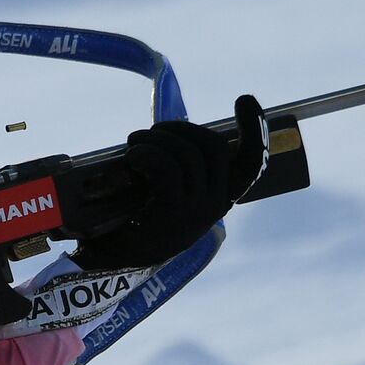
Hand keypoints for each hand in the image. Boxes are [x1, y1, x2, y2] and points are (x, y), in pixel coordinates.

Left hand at [72, 94, 268, 270]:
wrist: (109, 264)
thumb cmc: (134, 222)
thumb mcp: (167, 195)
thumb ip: (180, 169)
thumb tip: (175, 132)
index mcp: (218, 199)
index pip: (250, 163)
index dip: (255, 129)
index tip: (244, 100)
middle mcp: (214, 206)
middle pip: (214, 146)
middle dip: (181, 128)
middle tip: (152, 133)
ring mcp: (195, 212)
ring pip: (187, 154)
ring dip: (155, 139)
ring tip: (133, 144)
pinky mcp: (172, 213)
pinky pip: (165, 168)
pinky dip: (146, 154)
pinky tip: (132, 158)